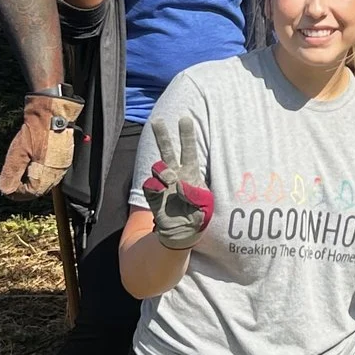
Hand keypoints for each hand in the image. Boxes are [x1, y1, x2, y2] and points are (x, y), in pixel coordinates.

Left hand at [0, 94, 78, 195]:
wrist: (52, 113)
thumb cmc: (35, 131)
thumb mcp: (17, 153)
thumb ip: (11, 173)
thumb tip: (4, 190)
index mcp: (46, 175)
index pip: (30, 193)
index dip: (17, 193)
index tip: (6, 188)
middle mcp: (57, 174)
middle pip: (39, 190)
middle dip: (24, 188)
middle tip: (11, 183)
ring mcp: (63, 166)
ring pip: (46, 182)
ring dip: (32, 181)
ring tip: (21, 174)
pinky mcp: (64, 158)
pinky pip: (52, 173)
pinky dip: (41, 173)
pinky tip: (33, 165)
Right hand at [140, 116, 214, 248]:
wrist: (182, 234)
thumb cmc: (198, 217)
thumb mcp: (205, 206)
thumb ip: (195, 192)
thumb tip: (178, 182)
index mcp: (192, 174)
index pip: (189, 151)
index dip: (187, 136)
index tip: (185, 119)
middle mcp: (176, 175)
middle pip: (168, 152)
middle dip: (162, 136)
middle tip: (157, 122)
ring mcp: (163, 185)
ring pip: (157, 166)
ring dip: (163, 170)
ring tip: (170, 180)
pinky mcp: (153, 196)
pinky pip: (149, 184)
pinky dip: (154, 186)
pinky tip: (161, 192)